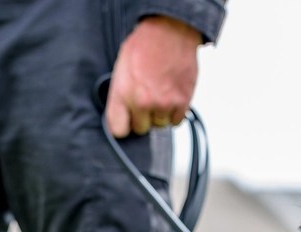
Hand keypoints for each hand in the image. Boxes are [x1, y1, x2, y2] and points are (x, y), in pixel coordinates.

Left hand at [105, 16, 201, 137]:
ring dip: (160, 114)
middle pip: (141, 128)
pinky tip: (172, 97)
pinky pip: (176, 121)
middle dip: (143, 117)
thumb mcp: (121, 68)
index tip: (126, 120)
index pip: (118, 130)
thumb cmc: (145, 46)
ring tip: (160, 94)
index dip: (123, 125)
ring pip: (160, 125)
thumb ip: (120, 95)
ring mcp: (164, 104)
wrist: (170, 33)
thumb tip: (121, 114)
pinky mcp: (182, 102)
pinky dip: (175, 112)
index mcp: (123, 93)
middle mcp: (143, 102)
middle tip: (146, 100)